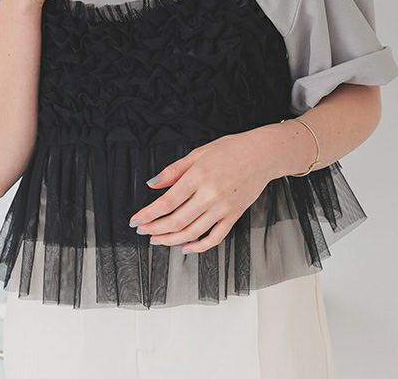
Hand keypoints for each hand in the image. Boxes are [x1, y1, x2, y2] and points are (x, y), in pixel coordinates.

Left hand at [128, 130, 273, 253]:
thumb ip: (174, 170)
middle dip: (155, 229)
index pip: (166, 202)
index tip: (135, 220)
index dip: (148, 215)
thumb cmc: (231, 150)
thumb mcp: (198, 153)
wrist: (262, 154)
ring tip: (158, 240)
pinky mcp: (234, 216)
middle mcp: (210, 194)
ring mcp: (223, 208)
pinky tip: (186, 247)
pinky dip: (199, 246)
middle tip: (143, 231)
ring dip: (171, 240)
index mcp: (198, 176)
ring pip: (192, 232)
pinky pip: (214, 238)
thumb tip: (153, 184)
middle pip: (176, 221)